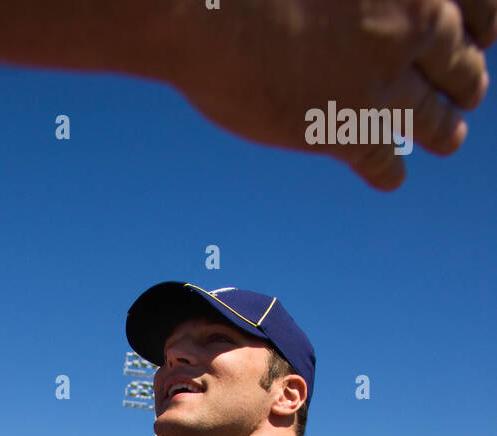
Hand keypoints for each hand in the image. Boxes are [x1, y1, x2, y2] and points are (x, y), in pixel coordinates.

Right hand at [163, 0, 496, 190]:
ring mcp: (382, 82)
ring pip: (436, 120)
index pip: (480, 8)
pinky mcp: (348, 131)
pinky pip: (386, 161)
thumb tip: (354, 10)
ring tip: (448, 137)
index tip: (478, 33)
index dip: (479, 24)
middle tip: (467, 89)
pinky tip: (392, 176)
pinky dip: (391, 171)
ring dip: (443, 131)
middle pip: (461, 64)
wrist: (208, 5)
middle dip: (464, 79)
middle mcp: (411, 26)